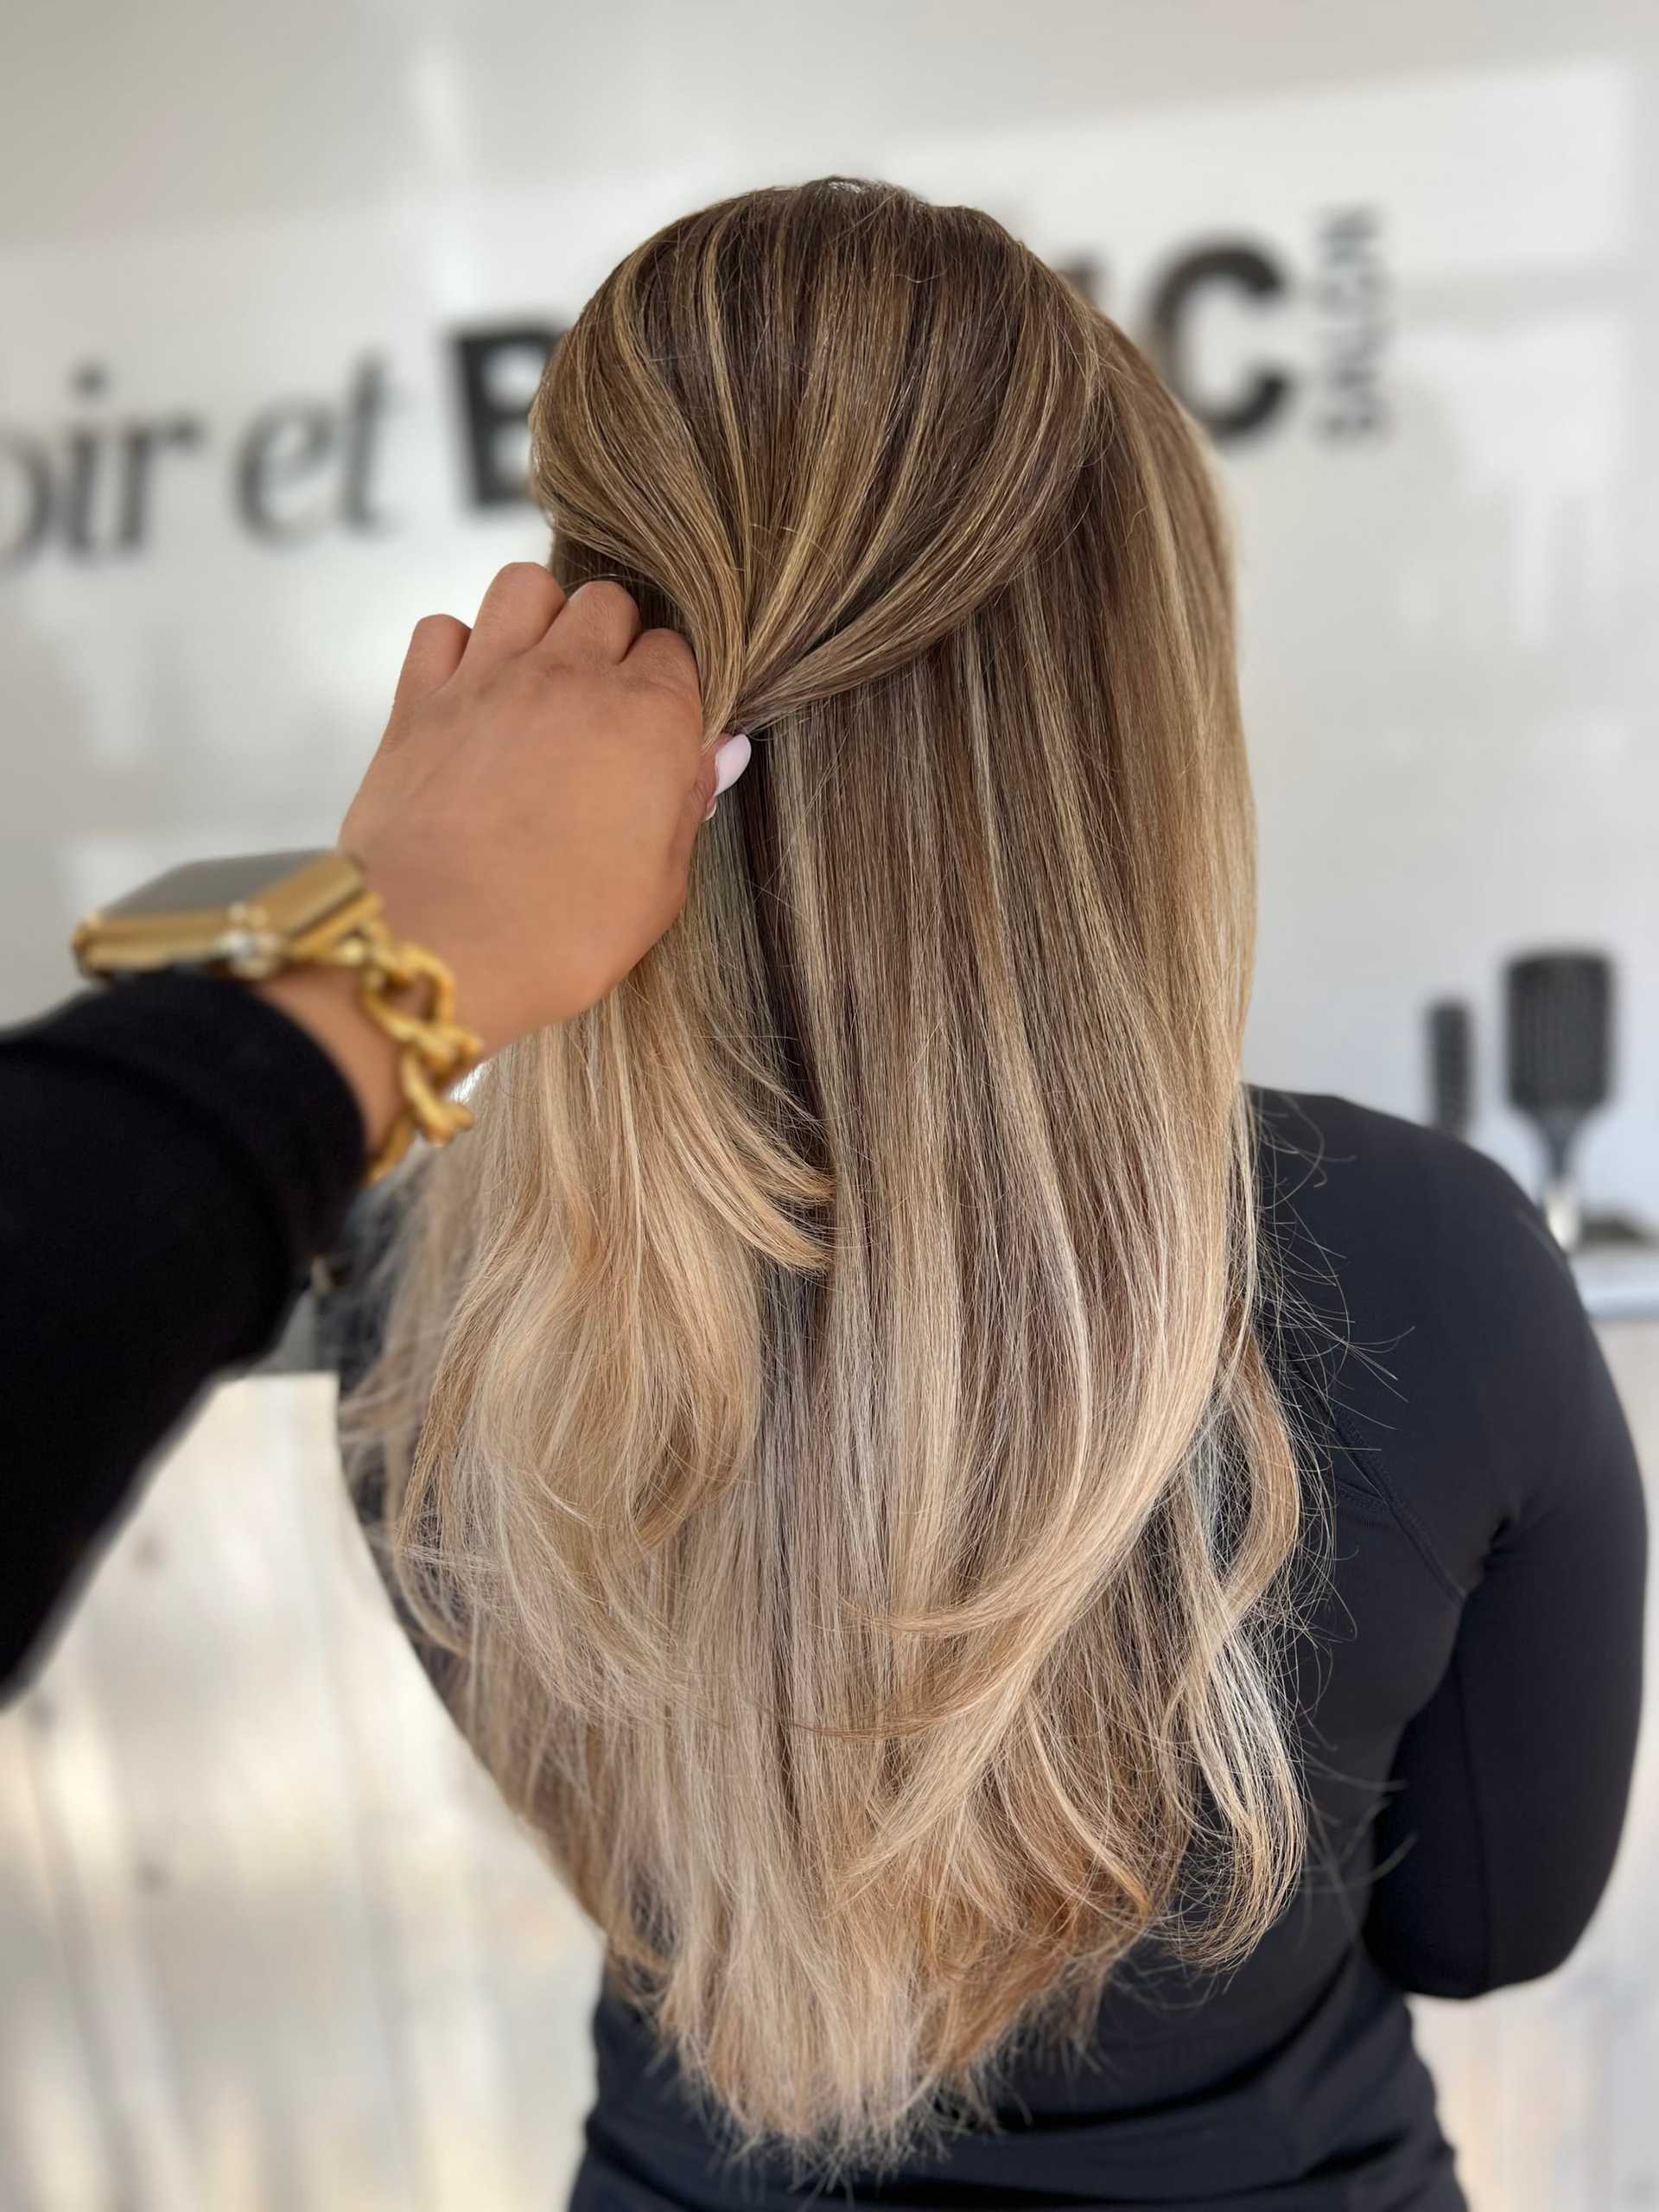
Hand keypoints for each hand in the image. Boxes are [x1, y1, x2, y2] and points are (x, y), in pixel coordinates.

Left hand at [255, 562, 749, 1145]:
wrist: (436, 948)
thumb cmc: (561, 935)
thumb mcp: (658, 889)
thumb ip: (687, 804)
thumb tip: (719, 751)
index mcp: (647, 719)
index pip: (678, 652)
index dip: (671, 689)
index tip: (659, 729)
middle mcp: (570, 677)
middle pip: (607, 603)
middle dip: (612, 641)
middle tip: (603, 703)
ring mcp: (488, 678)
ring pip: (525, 585)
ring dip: (540, 617)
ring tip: (539, 674)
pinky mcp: (418, 699)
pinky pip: (441, 628)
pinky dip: (457, 648)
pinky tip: (470, 694)